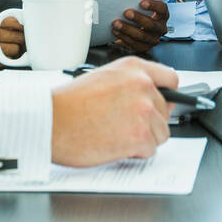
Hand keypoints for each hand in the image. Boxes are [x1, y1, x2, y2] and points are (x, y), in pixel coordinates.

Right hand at [0, 12, 22, 71]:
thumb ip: (1, 19)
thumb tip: (22, 23)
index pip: (14, 22)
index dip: (22, 27)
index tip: (24, 29)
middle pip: (18, 37)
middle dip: (22, 39)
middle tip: (21, 40)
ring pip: (15, 50)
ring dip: (16, 50)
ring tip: (12, 48)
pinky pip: (7, 60)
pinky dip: (8, 58)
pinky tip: (4, 55)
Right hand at [51, 56, 173, 165]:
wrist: (50, 121)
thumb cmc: (68, 104)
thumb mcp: (103, 78)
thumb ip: (129, 84)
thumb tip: (147, 99)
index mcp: (134, 68)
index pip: (171, 79)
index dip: (167, 96)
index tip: (164, 104)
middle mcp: (143, 86)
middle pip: (165, 112)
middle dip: (150, 122)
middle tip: (125, 126)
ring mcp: (144, 111)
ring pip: (161, 133)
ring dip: (144, 139)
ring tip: (117, 135)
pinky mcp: (141, 136)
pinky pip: (150, 150)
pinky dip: (136, 153)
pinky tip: (115, 145)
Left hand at [111, 0, 168, 54]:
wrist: (138, 29)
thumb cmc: (139, 13)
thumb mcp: (142, 6)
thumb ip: (137, 0)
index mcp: (163, 15)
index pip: (162, 9)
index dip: (153, 6)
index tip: (142, 3)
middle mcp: (160, 28)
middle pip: (151, 25)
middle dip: (138, 19)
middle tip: (126, 13)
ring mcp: (153, 39)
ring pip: (142, 36)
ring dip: (127, 29)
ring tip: (116, 23)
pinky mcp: (144, 47)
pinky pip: (134, 44)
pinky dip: (123, 37)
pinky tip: (115, 31)